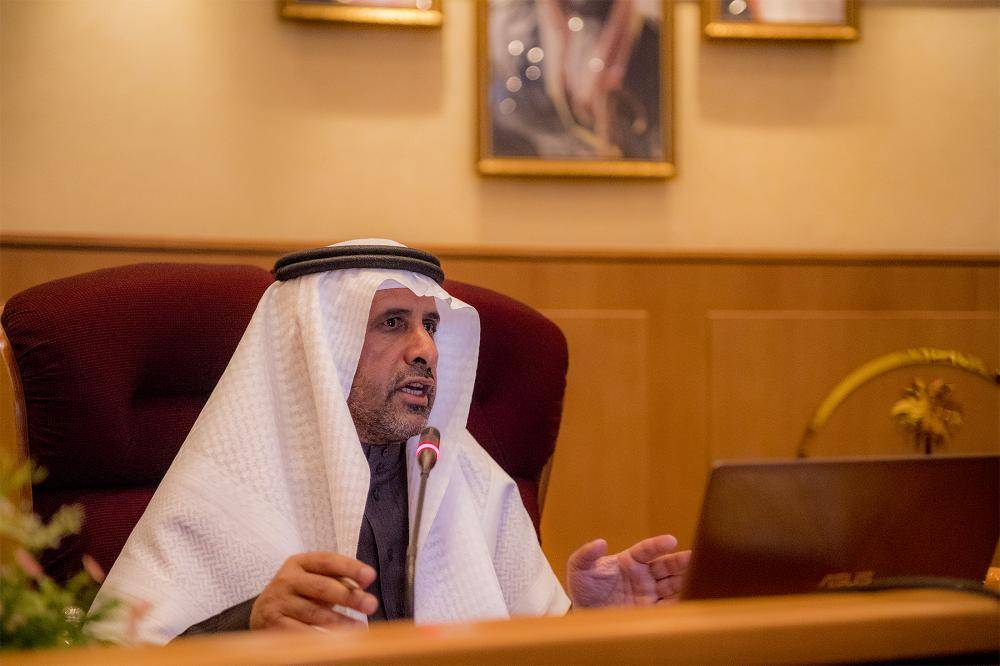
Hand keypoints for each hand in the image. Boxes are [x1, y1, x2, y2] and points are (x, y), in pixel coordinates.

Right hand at [250, 552, 377, 630]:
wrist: (262, 613)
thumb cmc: (300, 594)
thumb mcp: (315, 580)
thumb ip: (338, 580)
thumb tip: (362, 590)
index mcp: (300, 562)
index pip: (328, 561)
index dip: (350, 567)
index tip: (371, 576)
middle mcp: (286, 579)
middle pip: (322, 587)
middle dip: (349, 597)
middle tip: (371, 605)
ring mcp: (278, 601)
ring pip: (313, 613)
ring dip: (340, 622)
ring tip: (360, 629)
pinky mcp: (272, 623)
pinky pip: (299, 632)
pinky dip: (319, 637)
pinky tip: (336, 642)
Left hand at [566, 534, 690, 608]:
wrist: (586, 617)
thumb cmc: (584, 588)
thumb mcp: (579, 568)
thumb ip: (586, 554)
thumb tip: (600, 542)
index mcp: (629, 561)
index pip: (647, 550)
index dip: (658, 545)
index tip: (671, 540)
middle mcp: (643, 576)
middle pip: (665, 566)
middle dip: (680, 561)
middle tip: (695, 557)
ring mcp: (649, 594)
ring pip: (672, 585)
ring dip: (685, 580)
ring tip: (700, 577)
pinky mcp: (651, 612)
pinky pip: (670, 607)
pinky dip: (681, 602)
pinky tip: (691, 599)